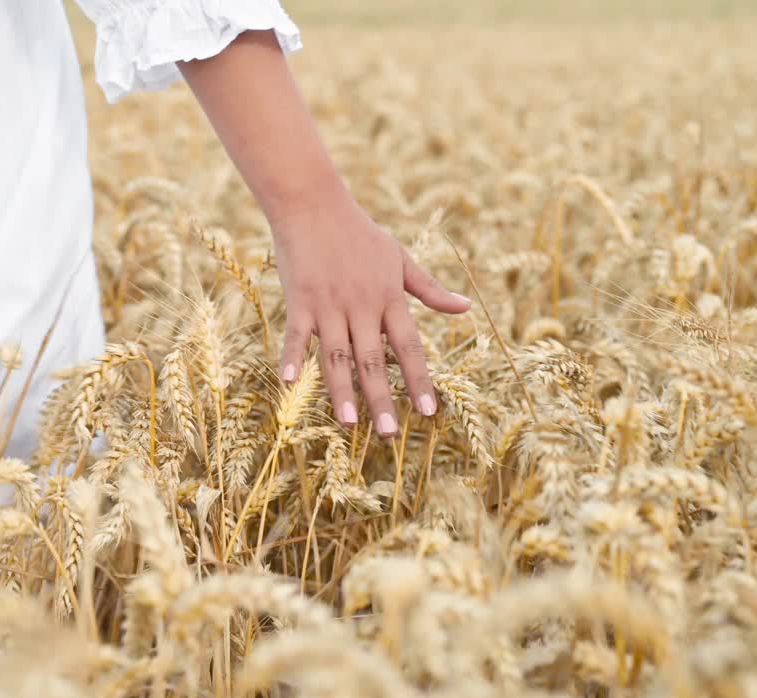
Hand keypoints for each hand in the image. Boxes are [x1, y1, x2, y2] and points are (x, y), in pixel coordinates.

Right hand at [271, 189, 471, 436]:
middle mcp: (361, 305)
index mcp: (389, 297)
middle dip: (381, 399)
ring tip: (347, 424)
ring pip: (337, 354)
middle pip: (373, 360)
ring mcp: (328, 304)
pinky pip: (297, 334)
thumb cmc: (359, 232)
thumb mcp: (401, 258)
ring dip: (341, 390)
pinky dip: (293, 357)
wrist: (314, 203)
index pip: (410, 347)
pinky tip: (290, 384)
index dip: (419, 380)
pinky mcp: (299, 299)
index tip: (429, 412)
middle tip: (389, 435)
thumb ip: (431, 289)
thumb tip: (466, 308)